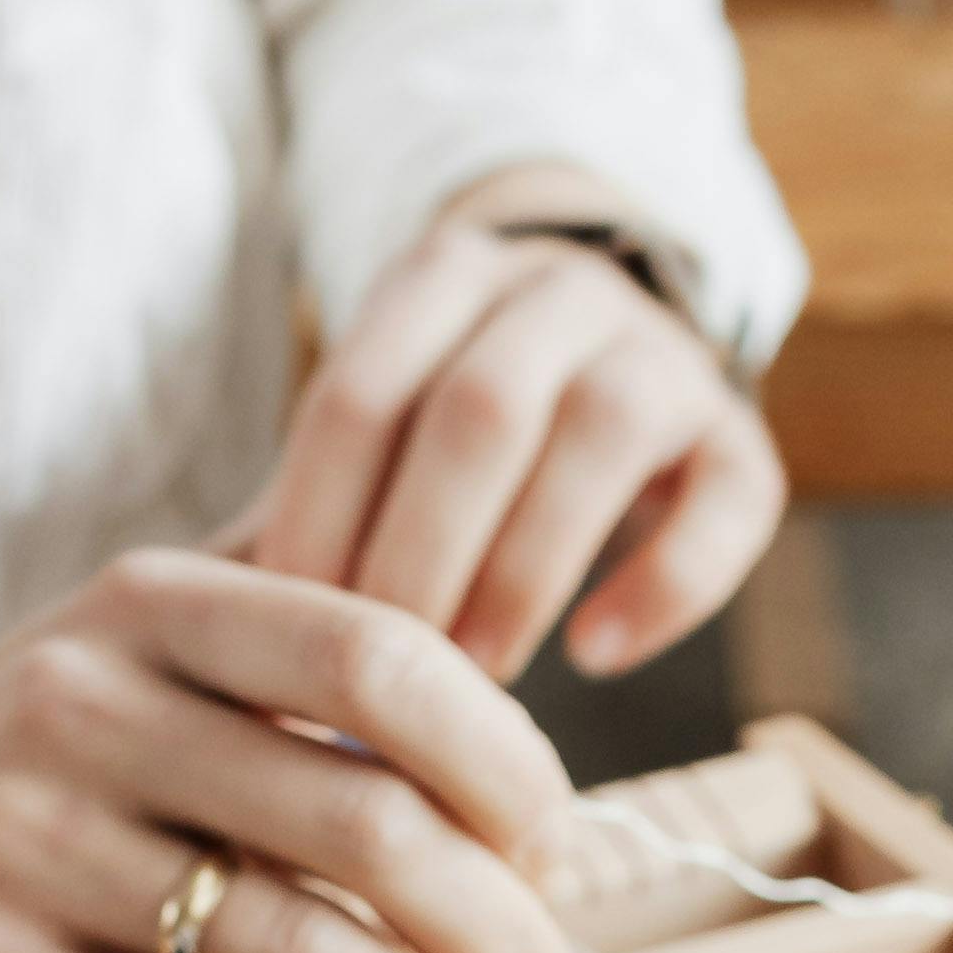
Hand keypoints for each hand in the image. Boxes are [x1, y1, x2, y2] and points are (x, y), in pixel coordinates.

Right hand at [0, 557, 599, 952]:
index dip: (508, 762)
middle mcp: (85, 707)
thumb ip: (300, 638)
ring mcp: (22, 846)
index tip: (563, 859)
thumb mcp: (137, 652)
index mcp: (155, 605)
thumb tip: (521, 689)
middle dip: (509, 943)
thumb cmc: (15, 766)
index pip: (384, 658)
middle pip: (366, 828)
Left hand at [240, 166, 781, 678]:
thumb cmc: (448, 431)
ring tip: (476, 676)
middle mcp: (559, 292)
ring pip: (603, 433)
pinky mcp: (743, 435)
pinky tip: (597, 653)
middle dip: (421, 552)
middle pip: (481, 409)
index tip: (287, 631)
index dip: (319, 518)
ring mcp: (662, 353)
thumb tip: (209, 638)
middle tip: (382, 675)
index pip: (361, 389)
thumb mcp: (378, 428)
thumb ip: (310, 508)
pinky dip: (664, 583)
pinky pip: (727, 501)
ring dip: (528, 566)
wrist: (605, 358)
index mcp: (442, 275)